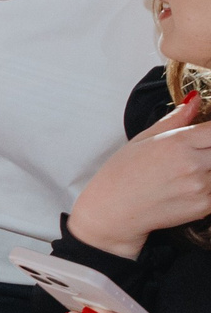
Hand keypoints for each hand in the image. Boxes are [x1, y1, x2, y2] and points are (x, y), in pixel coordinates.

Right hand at [66, 95, 210, 257]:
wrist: (111, 212)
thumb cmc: (120, 174)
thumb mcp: (142, 139)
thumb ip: (175, 120)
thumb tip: (194, 100)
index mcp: (177, 142)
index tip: (206, 136)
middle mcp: (192, 163)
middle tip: (199, 154)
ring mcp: (200, 187)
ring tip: (193, 169)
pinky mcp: (203, 207)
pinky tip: (193, 186)